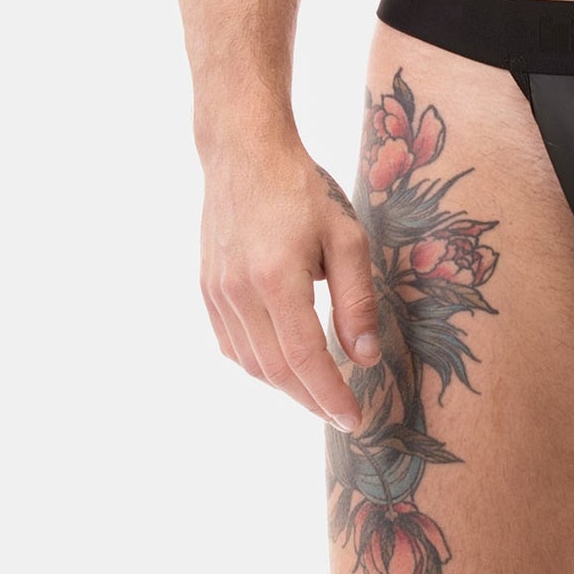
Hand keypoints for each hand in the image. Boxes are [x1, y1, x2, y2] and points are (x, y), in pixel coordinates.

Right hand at [199, 138, 383, 429]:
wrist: (245, 153)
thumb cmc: (303, 189)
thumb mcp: (347, 237)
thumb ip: (357, 300)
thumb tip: (366, 357)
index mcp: (278, 279)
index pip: (306, 359)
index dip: (330, 396)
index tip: (355, 420)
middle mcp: (240, 292)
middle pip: (276, 370)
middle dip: (311, 400)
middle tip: (342, 415)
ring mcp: (217, 293)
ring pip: (251, 363)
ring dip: (286, 386)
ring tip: (319, 391)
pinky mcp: (207, 289)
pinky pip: (232, 345)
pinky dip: (259, 364)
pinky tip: (284, 362)